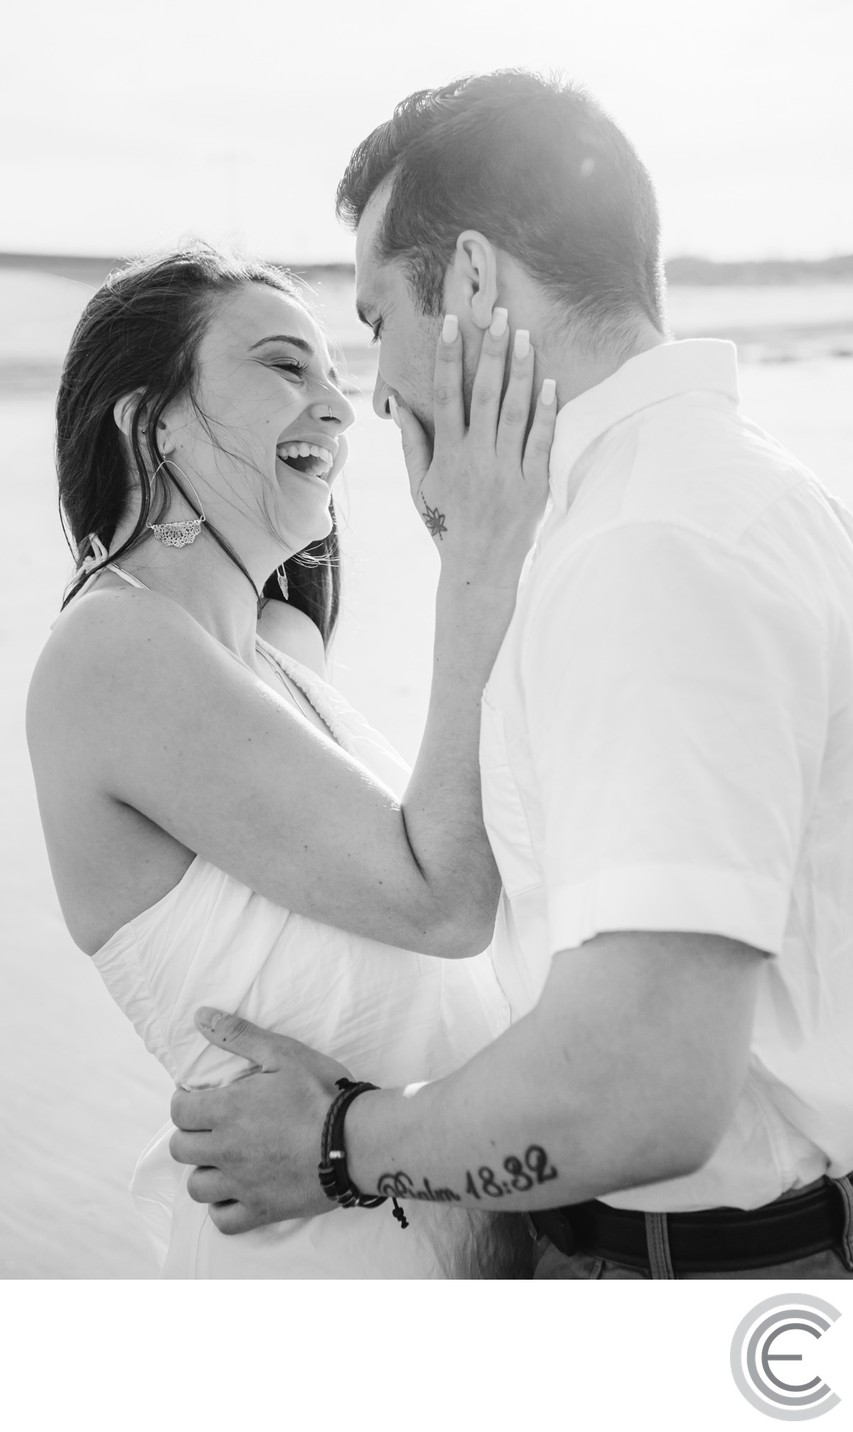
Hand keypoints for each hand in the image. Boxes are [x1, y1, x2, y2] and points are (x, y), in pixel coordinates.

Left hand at [169, 1008, 351, 1232]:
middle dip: (192, 1134)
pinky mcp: (262, 1210)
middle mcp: (225, 1150)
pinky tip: (236, 1192)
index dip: (186, 1102)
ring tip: (225, 1160)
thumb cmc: (321, 1093)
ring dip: (205, 1172)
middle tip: (215, 1127)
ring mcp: (242, 1184)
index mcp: (226, 1111)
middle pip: (181, 1149)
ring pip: (196, 1187)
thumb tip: (200, 1016)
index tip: (203, 1100)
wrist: (356, 1142)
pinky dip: (223, 1208)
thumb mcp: (283, 1053)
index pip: (178, 1111)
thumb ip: (239, 1035)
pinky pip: (223, 1220)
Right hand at [393, 313, 556, 582]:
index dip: (448, 357)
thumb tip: (397, 405)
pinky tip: (551, 383)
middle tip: (500, 316)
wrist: (479, 570)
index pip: (446, 396)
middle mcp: (477, 459)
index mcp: (448, 456)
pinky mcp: (534, 487)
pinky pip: (542, 442)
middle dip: (491, 353)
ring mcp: (507, 472)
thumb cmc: (446, 526)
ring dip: (521, 372)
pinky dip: (546, 412)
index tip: (452, 324)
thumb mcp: (420, 488)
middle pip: (484, 395)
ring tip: (527, 337)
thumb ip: (412, 445)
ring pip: (515, 412)